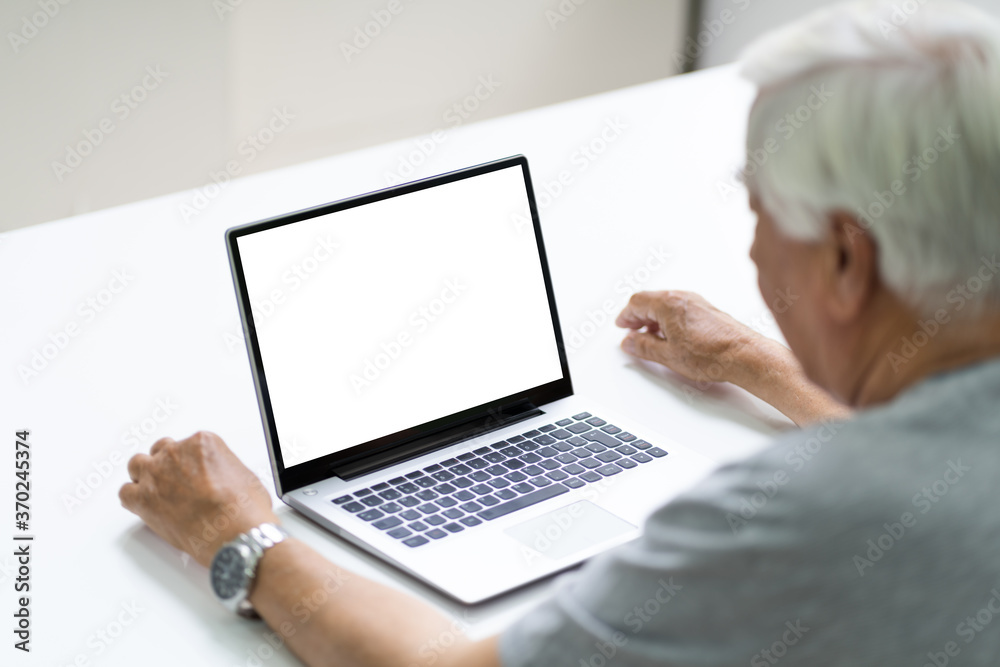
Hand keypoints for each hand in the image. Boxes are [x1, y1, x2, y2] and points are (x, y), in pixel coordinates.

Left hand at [119, 431, 277, 566]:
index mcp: (202, 443)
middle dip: (166, 465)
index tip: (193, 474)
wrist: (233, 532)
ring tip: (154, 490)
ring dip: (144, 476)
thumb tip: (226, 481)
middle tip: (174, 481)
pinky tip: (142, 505)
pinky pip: (125, 493)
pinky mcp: (144, 500)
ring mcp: (156, 475)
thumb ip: (226, 471)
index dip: (189, 462)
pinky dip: (132, 499)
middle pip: (160, 451)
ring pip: (137, 465)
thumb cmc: (243, 508)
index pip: (187, 444)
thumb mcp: (244, 476)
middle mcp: (176, 454)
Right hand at [616, 290, 764, 386]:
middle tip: (632, 330)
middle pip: (651, 300)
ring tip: (650, 336)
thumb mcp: (668, 355)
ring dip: (654, 318)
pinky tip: (672, 336)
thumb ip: (644, 346)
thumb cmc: (712, 353)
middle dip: (638, 316)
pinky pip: (680, 308)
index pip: (637, 302)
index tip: (622, 326)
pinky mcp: (707, 311)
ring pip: (666, 304)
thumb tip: (630, 342)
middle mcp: (682, 298)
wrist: (744, 355)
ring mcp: (697, 302)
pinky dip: (669, 318)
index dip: (626, 315)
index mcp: (668, 304)